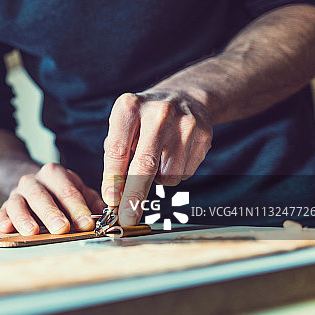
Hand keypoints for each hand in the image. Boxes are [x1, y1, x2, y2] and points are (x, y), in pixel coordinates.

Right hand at [0, 163, 105, 234]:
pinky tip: (6, 229)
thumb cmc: (60, 192)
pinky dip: (2, 220)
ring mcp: (16, 193)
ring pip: (17, 203)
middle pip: (41, 195)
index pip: (67, 189)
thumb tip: (109, 216)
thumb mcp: (78, 190)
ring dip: (25, 217)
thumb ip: (92, 202)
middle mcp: (33, 181)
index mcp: (54, 174)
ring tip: (32, 231)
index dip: (77, 207)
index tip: (87, 223)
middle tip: (62, 228)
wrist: (31, 183)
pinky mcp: (4, 206)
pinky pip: (0, 212)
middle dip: (52, 212)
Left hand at [101, 90, 212, 225]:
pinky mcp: (204, 135)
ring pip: (168, 174)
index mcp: (129, 107)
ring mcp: (184, 124)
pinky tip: (173, 154)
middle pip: (145, 164)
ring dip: (157, 179)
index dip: (113, 179)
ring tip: (156, 159)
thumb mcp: (122, 126)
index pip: (118, 150)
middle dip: (134, 196)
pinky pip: (184, 173)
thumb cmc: (143, 119)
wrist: (184, 97)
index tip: (110, 201)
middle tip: (127, 217)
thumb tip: (114, 196)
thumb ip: (116, 156)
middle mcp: (157, 113)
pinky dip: (174, 173)